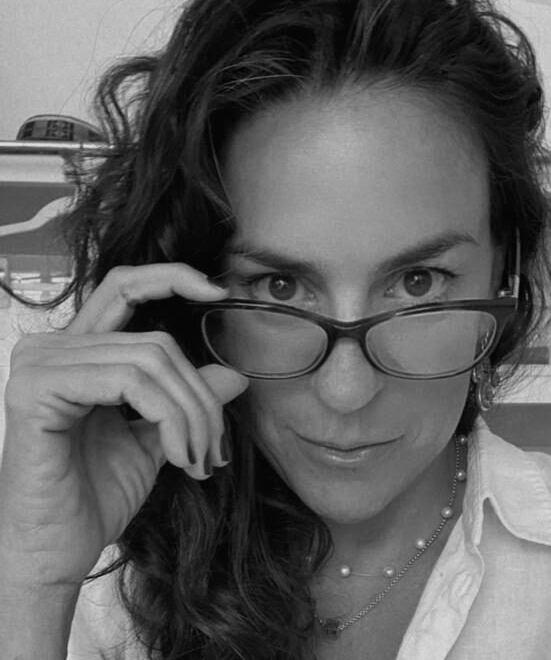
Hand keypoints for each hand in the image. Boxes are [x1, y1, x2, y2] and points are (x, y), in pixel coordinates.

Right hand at [0, 264, 248, 587]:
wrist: (56, 552)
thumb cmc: (95, 497)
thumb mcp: (157, 439)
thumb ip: (186, 400)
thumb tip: (233, 374)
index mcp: (77, 351)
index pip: (124, 287)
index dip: (172, 278)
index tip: (219, 292)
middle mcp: (52, 347)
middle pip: (157, 343)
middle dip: (200, 399)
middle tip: (214, 450)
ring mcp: (40, 363)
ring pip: (150, 361)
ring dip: (190, 415)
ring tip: (198, 460)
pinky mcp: (36, 388)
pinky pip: (127, 381)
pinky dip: (167, 417)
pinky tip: (175, 455)